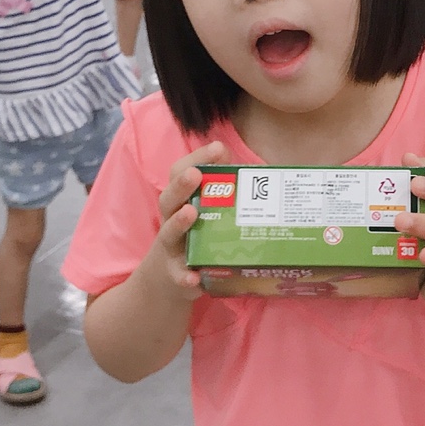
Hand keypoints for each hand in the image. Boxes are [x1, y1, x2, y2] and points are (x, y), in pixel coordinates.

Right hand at [139, 141, 228, 301]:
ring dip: (179, 222)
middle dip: (181, 185)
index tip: (217, 147)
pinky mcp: (176, 274)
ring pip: (169, 232)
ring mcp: (171, 248)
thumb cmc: (195, 235)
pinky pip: (178, 275)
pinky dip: (184, 276)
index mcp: (180, 199)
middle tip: (195, 174)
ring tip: (191, 213)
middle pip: (169, 199)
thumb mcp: (206, 211)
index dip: (196, 158)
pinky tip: (193, 278)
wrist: (168, 278)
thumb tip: (255, 170)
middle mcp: (171, 219)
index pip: (180, 172)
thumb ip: (224, 191)